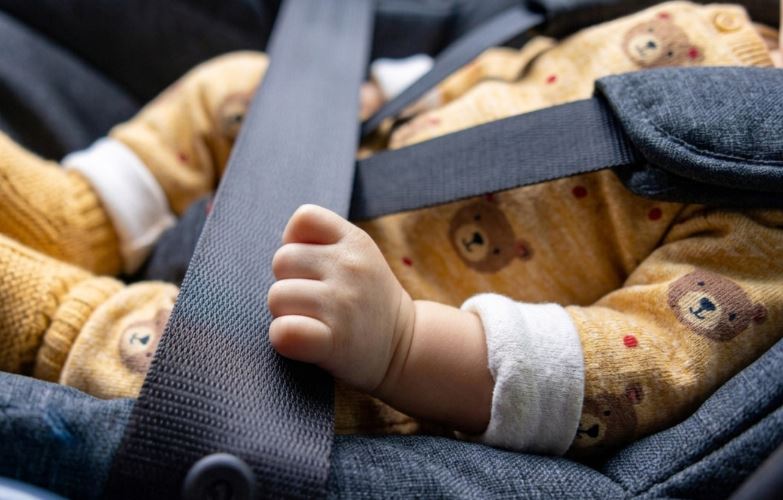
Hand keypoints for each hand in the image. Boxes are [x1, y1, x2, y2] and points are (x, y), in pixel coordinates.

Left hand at [268, 204, 413, 392]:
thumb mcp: (361, 257)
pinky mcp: (334, 341)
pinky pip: (283, 331)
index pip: (304, 218)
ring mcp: (342, 304)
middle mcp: (350, 268)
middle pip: (282, 261)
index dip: (296, 241)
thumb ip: (325, 243)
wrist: (405, 347)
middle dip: (289, 281)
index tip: (311, 265)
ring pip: (276, 296)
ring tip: (313, 320)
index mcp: (356, 241)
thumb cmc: (368, 300)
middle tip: (313, 299)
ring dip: (286, 312)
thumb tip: (282, 246)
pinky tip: (302, 340)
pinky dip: (283, 337)